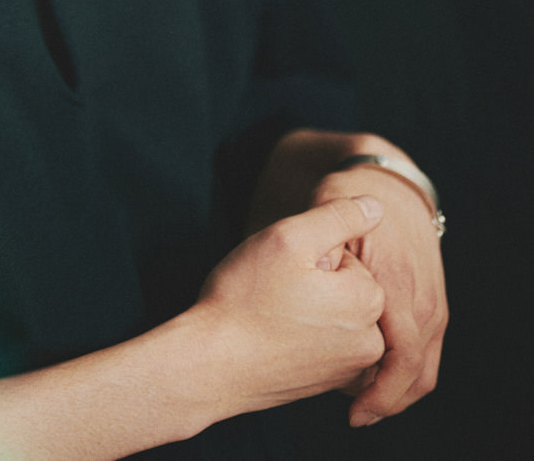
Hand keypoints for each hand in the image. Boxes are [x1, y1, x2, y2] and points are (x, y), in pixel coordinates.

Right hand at [195, 195, 386, 417]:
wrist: (212, 366)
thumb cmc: (246, 299)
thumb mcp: (288, 238)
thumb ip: (337, 217)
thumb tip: (376, 205)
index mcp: (366, 301)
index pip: (347, 255)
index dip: (312, 255)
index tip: (285, 270)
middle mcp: (370, 341)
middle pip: (346, 287)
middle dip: (315, 282)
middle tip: (277, 291)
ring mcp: (348, 369)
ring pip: (335, 315)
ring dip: (310, 308)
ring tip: (274, 314)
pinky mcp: (327, 385)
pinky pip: (324, 344)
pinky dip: (304, 337)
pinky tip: (273, 336)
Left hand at [312, 163, 447, 426]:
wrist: (389, 180)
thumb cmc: (349, 191)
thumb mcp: (328, 203)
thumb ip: (320, 233)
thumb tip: (313, 266)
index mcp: (398, 278)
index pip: (403, 354)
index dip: (383, 392)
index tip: (356, 413)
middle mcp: (423, 295)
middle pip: (417, 370)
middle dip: (388, 399)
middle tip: (356, 415)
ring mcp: (433, 300)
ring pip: (425, 365)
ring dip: (398, 389)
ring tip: (362, 403)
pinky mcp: (434, 302)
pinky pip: (426, 350)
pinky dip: (406, 372)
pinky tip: (376, 378)